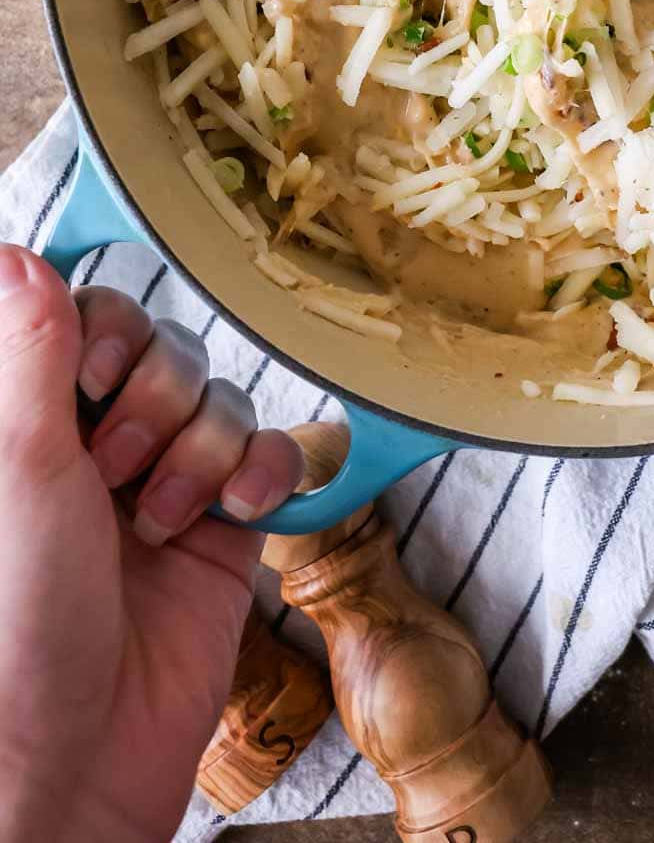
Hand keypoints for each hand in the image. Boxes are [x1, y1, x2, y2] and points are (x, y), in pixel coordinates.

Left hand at [0, 244, 303, 842]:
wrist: (70, 761)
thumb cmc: (12, 625)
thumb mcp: (19, 465)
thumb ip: (31, 349)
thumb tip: (16, 253)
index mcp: (30, 421)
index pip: (86, 316)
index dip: (108, 328)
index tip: (99, 369)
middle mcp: (93, 446)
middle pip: (164, 350)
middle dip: (155, 405)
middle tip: (112, 470)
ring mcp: (160, 486)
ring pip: (218, 400)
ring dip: (199, 455)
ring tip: (159, 521)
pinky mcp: (221, 530)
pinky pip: (267, 455)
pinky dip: (262, 474)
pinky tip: (238, 511)